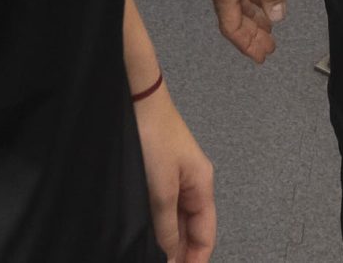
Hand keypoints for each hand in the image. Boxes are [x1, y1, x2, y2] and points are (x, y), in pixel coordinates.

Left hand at [135, 85, 215, 262]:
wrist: (136, 97)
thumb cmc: (154, 133)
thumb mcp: (161, 187)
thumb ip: (166, 224)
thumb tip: (170, 254)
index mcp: (202, 185)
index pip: (206, 235)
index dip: (196, 260)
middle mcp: (191, 183)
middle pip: (191, 229)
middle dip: (180, 252)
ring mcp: (174, 177)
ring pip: (174, 219)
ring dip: (166, 239)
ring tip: (150, 254)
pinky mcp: (156, 170)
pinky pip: (161, 206)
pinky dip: (156, 223)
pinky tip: (144, 232)